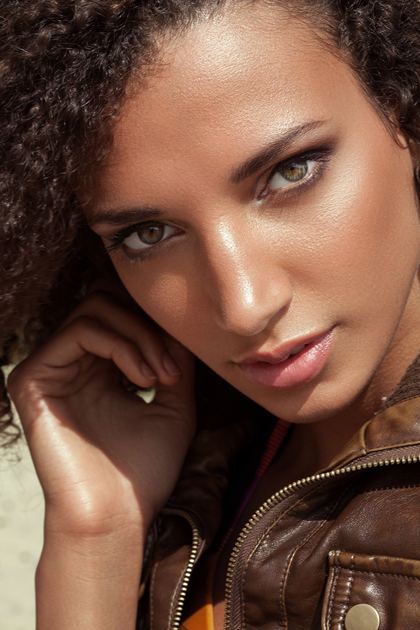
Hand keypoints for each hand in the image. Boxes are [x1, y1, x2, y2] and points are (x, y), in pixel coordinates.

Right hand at [7, 291, 195, 538]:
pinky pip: (79, 331)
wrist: (117, 516)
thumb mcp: (175, 403)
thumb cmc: (143, 468)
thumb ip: (173, 356)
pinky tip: (141, 379)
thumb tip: (176, 317)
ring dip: (139, 336)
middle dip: (148, 327)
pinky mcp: (32, 378)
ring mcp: (50, 368)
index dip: (156, 324)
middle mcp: (71, 363)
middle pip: (107, 300)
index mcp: (98, 368)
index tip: (182, 365)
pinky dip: (119, 344)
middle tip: (171, 370)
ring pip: (95, 308)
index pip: (122, 312)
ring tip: (159, 377)